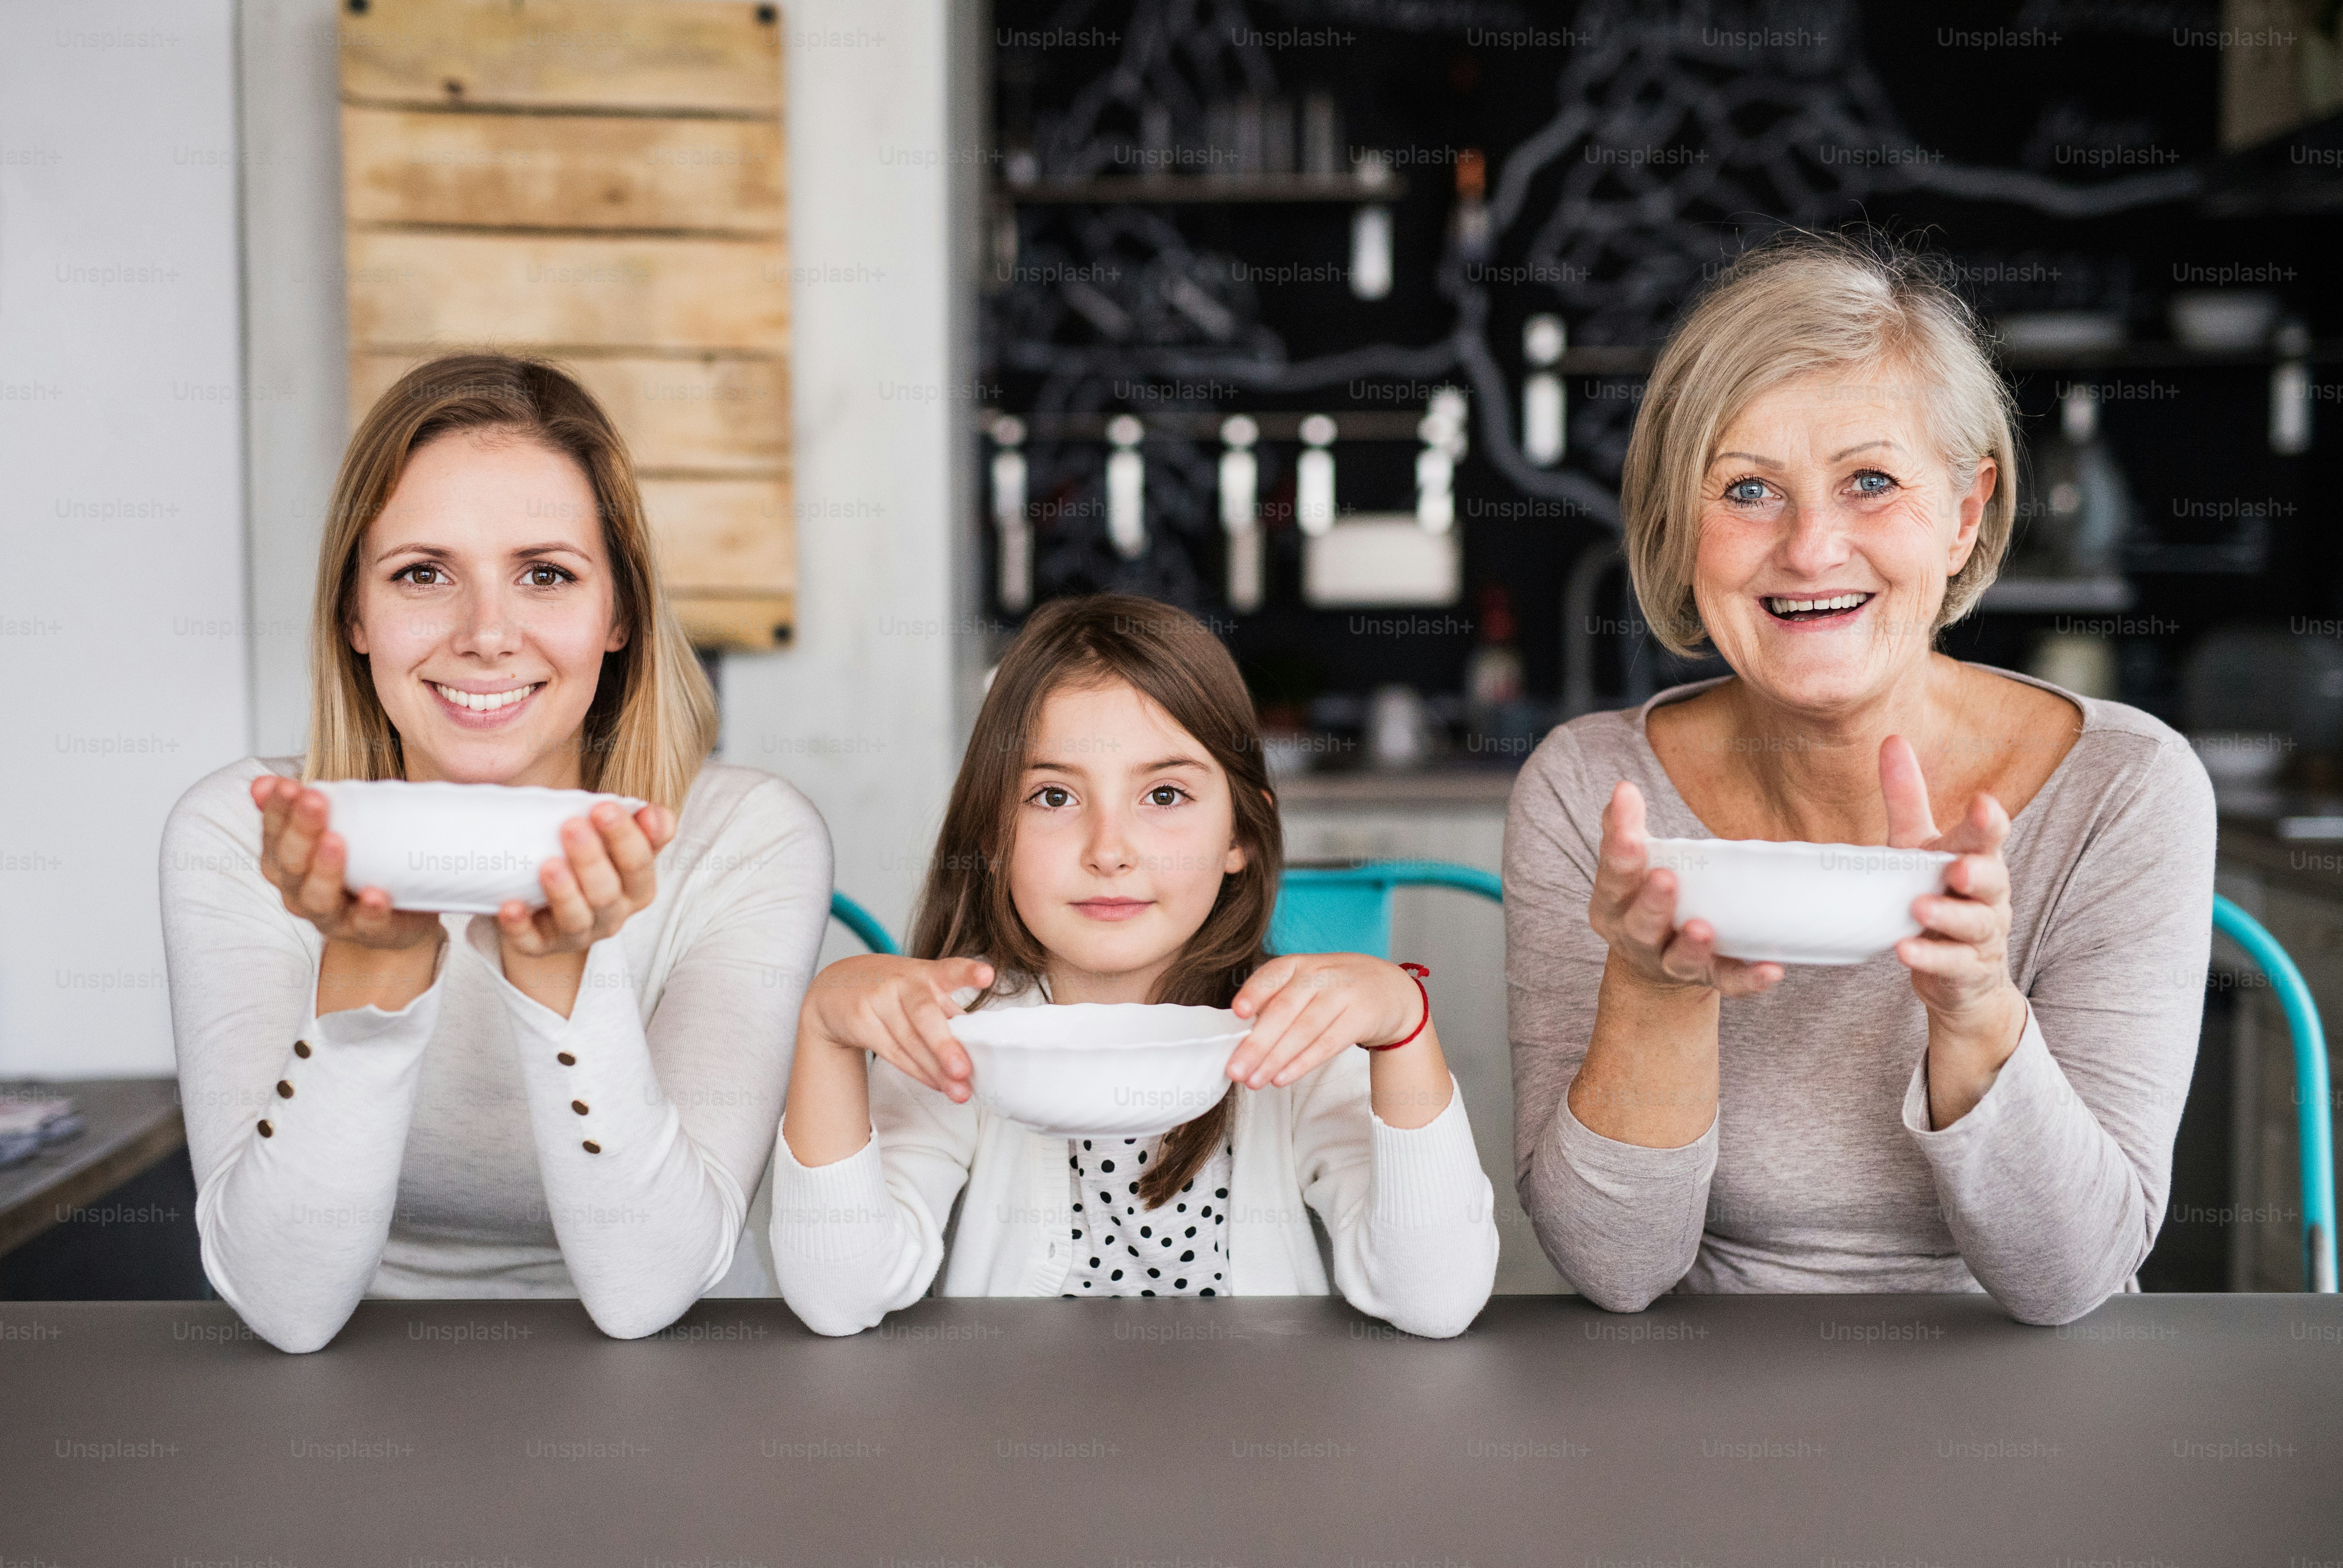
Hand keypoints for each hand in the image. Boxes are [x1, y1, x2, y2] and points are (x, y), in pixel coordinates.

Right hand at [251, 775, 440, 951]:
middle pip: (290, 865)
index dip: (276, 811)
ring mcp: (334, 916)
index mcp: (287, 864)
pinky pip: (366, 924)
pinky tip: (376, 894)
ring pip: (318, 898)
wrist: (398, 916)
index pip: (273, 835)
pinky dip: (369, 910)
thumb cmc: (360, 863)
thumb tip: (262, 781)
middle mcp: (300, 893)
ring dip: (324, 869)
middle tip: (314, 800)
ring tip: (335, 841)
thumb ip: (304, 805)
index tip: (286, 784)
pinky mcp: (371, 931)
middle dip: (300, 831)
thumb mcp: (334, 828)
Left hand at [493, 800, 675, 959]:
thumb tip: (653, 814)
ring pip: (575, 920)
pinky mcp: (541, 946)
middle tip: (571, 826)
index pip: (639, 866)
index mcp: (637, 889)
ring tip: (548, 865)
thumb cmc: (591, 855)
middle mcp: (612, 915)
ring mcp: (577, 934)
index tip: (604, 807)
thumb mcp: (620, 839)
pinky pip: (531, 943)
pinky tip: (510, 905)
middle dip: (591, 860)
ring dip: (563, 893)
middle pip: (607, 894)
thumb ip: (645, 824)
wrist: (550, 892)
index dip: (624, 838)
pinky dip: (520, 926)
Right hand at [800, 954, 993, 1102]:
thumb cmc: (892, 990)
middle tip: (963, 1071)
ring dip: (935, 1071)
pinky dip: (917, 1072)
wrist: (835, 988)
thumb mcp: (921, 989)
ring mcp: (878, 1001)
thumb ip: (949, 1013)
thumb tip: (982, 1049)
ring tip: (959, 1091)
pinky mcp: (860, 1021)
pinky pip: (893, 1053)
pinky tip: (934, 1084)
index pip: (949, 969)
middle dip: (944, 1044)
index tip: (987, 975)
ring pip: (910, 1042)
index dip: (968, 972)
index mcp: (927, 974)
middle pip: (924, 1014)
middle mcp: (903, 983)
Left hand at [1222, 953, 1421, 1089]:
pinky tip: (1282, 1077)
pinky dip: (1302, 1063)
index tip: (1237, 1013)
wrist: (1391, 990)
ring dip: (1275, 1059)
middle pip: (1284, 1010)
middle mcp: (1319, 975)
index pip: (1271, 975)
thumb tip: (1241, 1035)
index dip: (1253, 993)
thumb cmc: (1336, 989)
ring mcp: (1342, 995)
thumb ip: (1276, 1002)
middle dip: (1256, 1043)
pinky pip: (1327, 1044)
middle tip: (1234, 1069)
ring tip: (1254, 1080)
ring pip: (1303, 1031)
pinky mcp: (1361, 1017)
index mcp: (1298, 964)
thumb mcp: (1306, 983)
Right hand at [1589, 781, 1782, 998]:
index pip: (1613, 880)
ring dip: (1691, 947)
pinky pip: (1728, 983)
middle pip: (1639, 926)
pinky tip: (1772, 969)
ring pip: (1679, 960)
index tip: (1630, 836)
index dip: (1619, 858)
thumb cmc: (1642, 896)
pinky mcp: (1709, 979)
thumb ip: (1623, 825)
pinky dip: (1748, 979)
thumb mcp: (1629, 862)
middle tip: (1665, 879)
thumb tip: (1624, 786)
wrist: (1653, 963)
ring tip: (1704, 929)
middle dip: (1651, 904)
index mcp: (1614, 905)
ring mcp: (1671, 963)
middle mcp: (1636, 939)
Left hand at [1879, 735, 2022, 1030]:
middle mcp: (1988, 895)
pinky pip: (1952, 963)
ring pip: (1973, 923)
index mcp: (1977, 857)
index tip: (1982, 803)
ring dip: (1948, 915)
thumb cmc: (1937, 893)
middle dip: (1978, 872)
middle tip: (1958, 868)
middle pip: (1992, 879)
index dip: (1988, 822)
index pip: (1989, 836)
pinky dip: (1930, 956)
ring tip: (1918, 909)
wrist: (1959, 972)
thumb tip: (1892, 739)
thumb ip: (1908, 799)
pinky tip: (1905, 950)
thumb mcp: (1918, 846)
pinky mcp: (1966, 969)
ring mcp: (1981, 935)